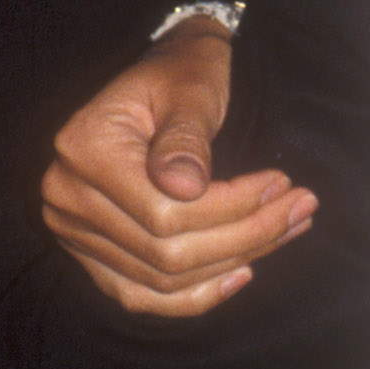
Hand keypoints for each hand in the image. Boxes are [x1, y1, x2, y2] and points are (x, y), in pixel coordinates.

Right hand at [40, 22, 315, 316]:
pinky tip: (240, 272)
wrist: (163, 78)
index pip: (164, 212)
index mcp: (83, 150)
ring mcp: (74, 232)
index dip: (231, 208)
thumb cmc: (180, 74)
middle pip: (165, 253)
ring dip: (233, 260)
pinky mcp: (92, 254)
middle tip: (302, 207)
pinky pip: (141, 294)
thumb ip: (187, 134)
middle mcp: (67, 199)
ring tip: (289, 228)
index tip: (283, 184)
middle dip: (245, 235)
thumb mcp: (190, 88)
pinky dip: (193, 295)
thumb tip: (188, 188)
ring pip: (161, 277)